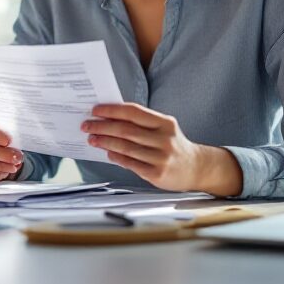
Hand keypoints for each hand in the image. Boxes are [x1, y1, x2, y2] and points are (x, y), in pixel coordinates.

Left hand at [83, 103, 242, 195]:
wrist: (196, 168)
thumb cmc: (173, 145)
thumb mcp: (163, 128)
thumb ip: (141, 123)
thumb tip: (110, 118)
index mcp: (165, 123)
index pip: (133, 112)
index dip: (112, 110)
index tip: (95, 110)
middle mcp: (164, 139)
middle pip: (126, 130)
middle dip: (102, 126)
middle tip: (87, 125)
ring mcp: (161, 157)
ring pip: (126, 147)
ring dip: (105, 142)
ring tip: (93, 139)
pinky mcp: (157, 173)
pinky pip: (130, 164)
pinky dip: (116, 157)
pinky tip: (108, 152)